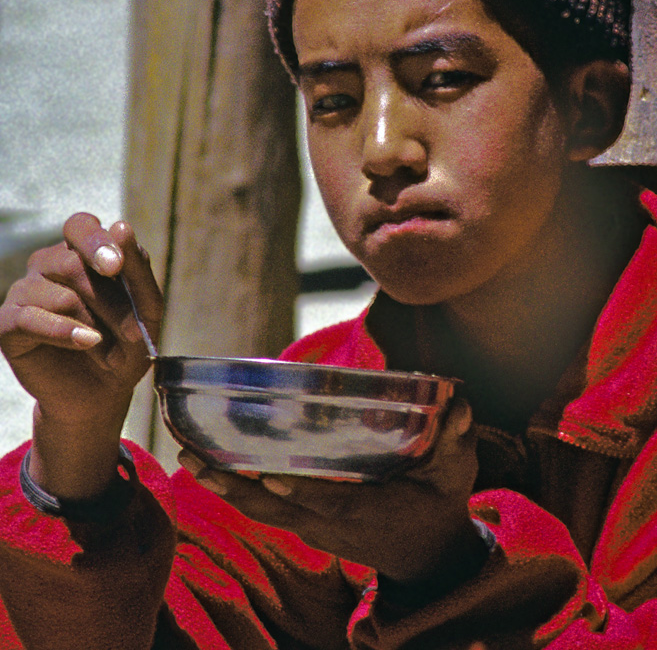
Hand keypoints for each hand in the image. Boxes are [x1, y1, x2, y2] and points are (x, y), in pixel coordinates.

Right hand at [0, 212, 161, 497]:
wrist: (101, 393)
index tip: (116, 266)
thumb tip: (119, 225)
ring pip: (59, 295)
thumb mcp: (146, 309)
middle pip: (74, 264)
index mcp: (81, 250)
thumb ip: (137, 270)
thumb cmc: (126, 343)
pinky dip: (63, 331)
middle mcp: (49, 263)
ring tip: (112, 353)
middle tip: (134, 333)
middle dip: (111, 302)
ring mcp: (24, 291)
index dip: (96, 242)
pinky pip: (29, 318)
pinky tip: (87, 342)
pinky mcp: (6, 324)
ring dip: (95, 326)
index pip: (80, 226)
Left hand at [179, 399, 482, 589]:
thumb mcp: (457, 472)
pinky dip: (233, 489)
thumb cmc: (440, 504)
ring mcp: (314, 526)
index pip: (330, 504)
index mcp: (368, 512)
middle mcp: (332, 524)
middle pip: (277, 509)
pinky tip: (206, 465)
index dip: (302, 493)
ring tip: (187, 456)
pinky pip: (263, 508)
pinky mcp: (305, 522)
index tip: (272, 479)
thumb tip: (458, 400)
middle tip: (195, 459)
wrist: (428, 557)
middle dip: (236, 487)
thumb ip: (457, 437)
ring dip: (224, 486)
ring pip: (262, 511)